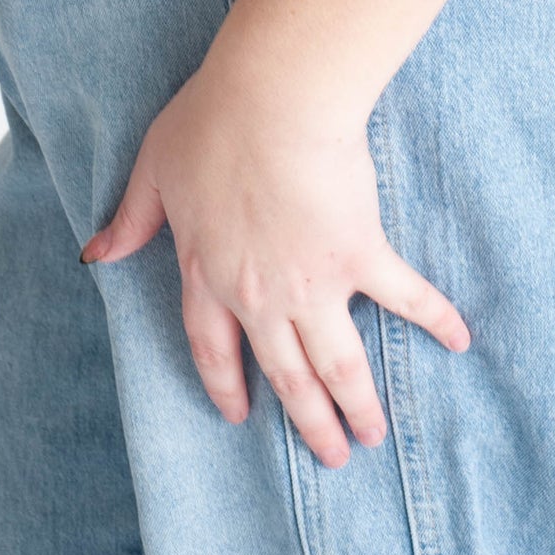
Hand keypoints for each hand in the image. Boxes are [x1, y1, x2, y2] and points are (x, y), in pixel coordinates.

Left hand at [80, 47, 469, 469]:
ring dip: (356, 405)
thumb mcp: (154, 169)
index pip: (212, 346)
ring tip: (372, 436)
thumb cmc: (210, 122)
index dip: (225, 382)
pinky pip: (403, 296)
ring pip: (336, 362)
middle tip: (330, 455)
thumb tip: (95, 256)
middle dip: (307, 419)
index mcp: (207, 272)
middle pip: (284, 373)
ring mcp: (313, 281)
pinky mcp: (360, 254)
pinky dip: (434, 319)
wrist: (271, 99)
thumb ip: (131, 219)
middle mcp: (259, 294)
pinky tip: (459, 340)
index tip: (239, 413)